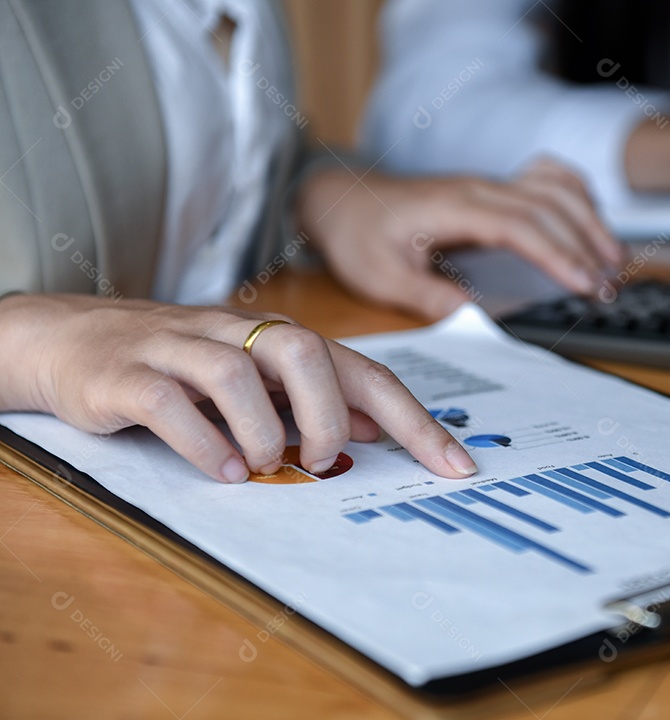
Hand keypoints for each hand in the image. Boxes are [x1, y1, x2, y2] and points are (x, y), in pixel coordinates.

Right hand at [0, 294, 476, 482]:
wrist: (74, 338)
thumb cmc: (183, 366)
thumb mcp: (259, 380)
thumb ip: (316, 398)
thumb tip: (376, 426)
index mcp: (280, 339)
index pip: (365, 374)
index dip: (415, 421)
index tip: (456, 467)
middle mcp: (238, 334)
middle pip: (303, 352)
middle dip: (327, 414)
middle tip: (321, 459)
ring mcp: (181, 349)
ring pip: (236, 373)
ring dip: (264, 432)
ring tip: (266, 466)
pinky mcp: (129, 375)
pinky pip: (171, 403)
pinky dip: (204, 443)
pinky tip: (222, 472)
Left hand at [298, 159, 623, 318]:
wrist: (342, 200)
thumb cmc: (359, 237)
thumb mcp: (381, 277)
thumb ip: (428, 296)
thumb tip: (475, 317)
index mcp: (454, 208)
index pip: (520, 225)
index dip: (557, 253)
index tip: (584, 283)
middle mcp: (479, 188)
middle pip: (549, 206)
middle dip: (586, 245)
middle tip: (609, 288)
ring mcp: (488, 184)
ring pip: (555, 188)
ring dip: (590, 220)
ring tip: (614, 262)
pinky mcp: (492, 189)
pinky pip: (546, 179)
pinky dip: (576, 195)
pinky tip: (592, 220)